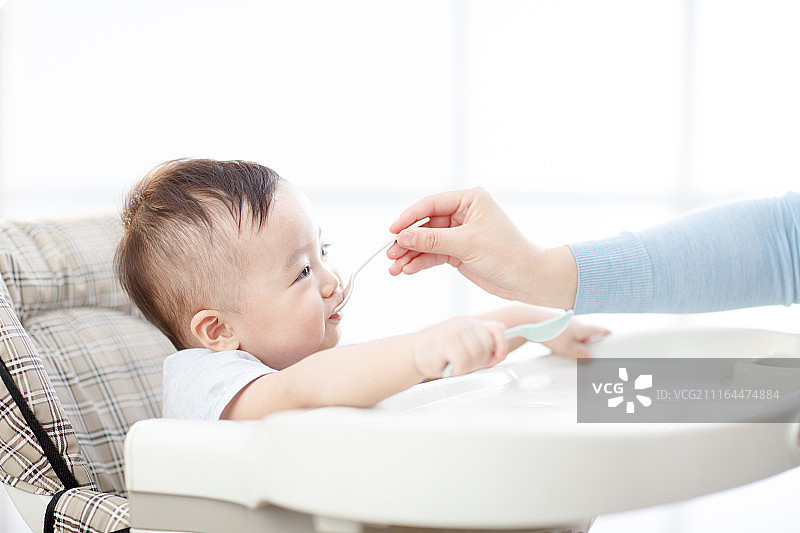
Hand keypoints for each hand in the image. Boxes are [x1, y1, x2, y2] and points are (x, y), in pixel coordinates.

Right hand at [387, 188, 575, 306]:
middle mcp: (463, 213)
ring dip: (410, 255)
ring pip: (426, 242)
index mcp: (470, 200)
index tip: (393, 232)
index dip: (409, 217)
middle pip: (425, 224)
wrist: (528, 280)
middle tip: (390, 254)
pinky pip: (433, 254)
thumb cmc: (508, 254)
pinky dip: (420, 263)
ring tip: (395, 268)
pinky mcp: (458, 252)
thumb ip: (433, 240)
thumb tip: (403, 237)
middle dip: (407, 241)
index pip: (431, 204)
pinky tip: (408, 271)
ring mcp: (459, 233)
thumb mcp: (467, 245)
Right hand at [411, 316, 507, 378]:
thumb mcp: (462, 346)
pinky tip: (448, 368)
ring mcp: (454, 332)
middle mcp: (463, 324)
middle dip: (481, 361)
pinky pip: (463, 361)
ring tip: (454, 367)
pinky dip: (458, 370)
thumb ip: (480, 348)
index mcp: (469, 324)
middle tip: (465, 367)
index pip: (497, 328)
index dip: (502, 344)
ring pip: (476, 354)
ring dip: (467, 367)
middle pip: (487, 345)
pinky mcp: (445, 342)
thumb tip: (500, 356)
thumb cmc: (439, 354)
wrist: (412, 354)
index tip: (499, 358)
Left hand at [542, 318, 609, 358]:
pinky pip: (566, 329)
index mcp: (584, 327)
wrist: (530, 319)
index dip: (607, 333)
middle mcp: (576, 321)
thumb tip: (590, 358)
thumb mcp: (567, 348)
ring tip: (575, 347)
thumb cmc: (550, 332)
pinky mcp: (556, 320)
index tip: (611, 335)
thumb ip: (580, 353)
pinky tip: (561, 341)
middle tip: (594, 347)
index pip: (600, 329)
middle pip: (588, 330)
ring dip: (577, 337)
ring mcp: (566, 319)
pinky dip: (567, 335)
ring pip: (576, 329)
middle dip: (591, 338)